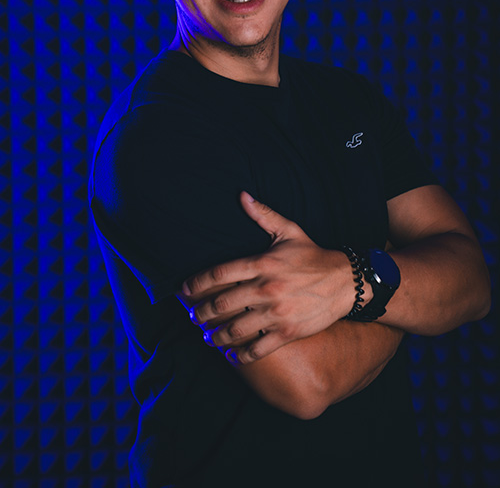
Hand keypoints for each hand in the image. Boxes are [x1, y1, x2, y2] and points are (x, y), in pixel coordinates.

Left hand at [179, 192, 356, 363]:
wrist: (346, 282)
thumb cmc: (314, 256)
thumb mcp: (289, 231)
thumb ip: (263, 214)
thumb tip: (242, 196)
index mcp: (262, 263)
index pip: (220, 273)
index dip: (197, 283)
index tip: (184, 290)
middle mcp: (266, 288)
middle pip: (222, 304)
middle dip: (202, 313)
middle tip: (194, 317)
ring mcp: (276, 313)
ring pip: (235, 329)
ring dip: (216, 336)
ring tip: (208, 337)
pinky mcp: (288, 332)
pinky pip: (258, 348)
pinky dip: (242, 355)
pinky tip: (232, 356)